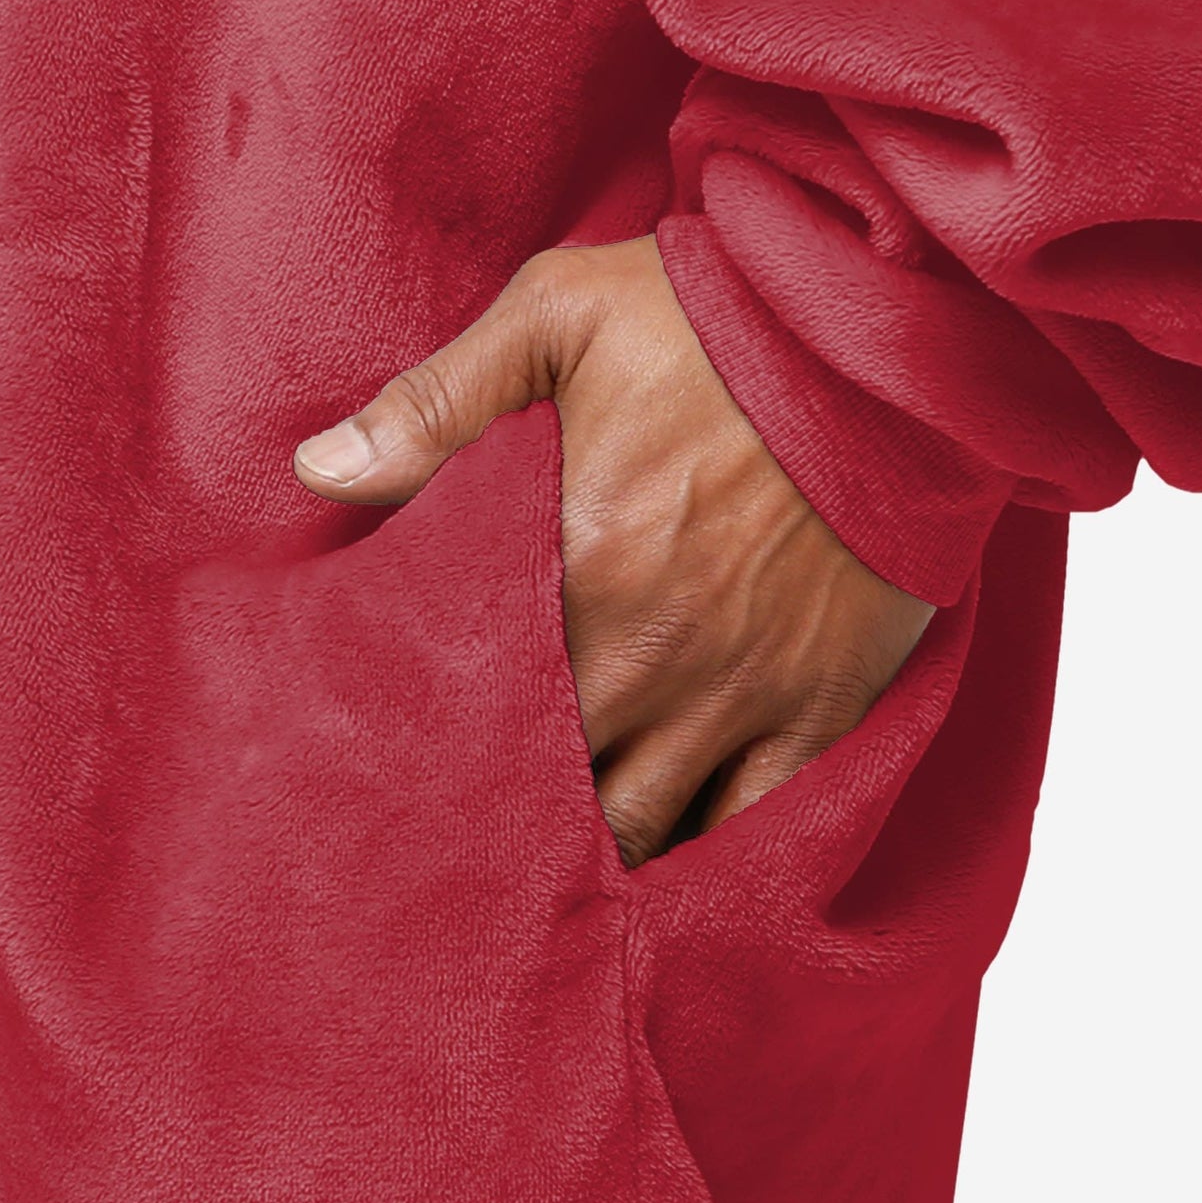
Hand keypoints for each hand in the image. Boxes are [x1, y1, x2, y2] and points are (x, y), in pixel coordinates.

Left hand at [293, 236, 933, 864]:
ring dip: (595, 852)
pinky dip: (713, 861)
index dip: (432, 747)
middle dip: (504, 818)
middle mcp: (649, 654)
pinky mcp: (821, 705)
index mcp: (574, 567)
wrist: (886, 335)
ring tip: (548, 886)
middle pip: (552, 782)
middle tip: (458, 849)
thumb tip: (315, 470)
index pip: (473, 697)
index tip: (399, 770)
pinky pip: (760, 824)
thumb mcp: (558, 317)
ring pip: (646, 824)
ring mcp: (739, 692)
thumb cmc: (715, 319)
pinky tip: (673, 882)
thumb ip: (435, 404)